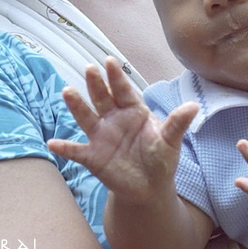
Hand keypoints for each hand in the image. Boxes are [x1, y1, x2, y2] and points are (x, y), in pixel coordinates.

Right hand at [47, 56, 197, 203]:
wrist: (150, 187)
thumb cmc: (160, 158)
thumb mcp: (170, 140)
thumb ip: (177, 123)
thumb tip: (194, 106)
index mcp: (133, 111)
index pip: (123, 90)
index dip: (116, 77)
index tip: (109, 61)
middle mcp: (114, 119)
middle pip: (102, 98)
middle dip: (96, 84)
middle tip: (90, 68)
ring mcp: (101, 136)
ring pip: (86, 117)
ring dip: (76, 106)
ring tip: (68, 92)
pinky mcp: (92, 156)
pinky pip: (76, 150)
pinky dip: (65, 148)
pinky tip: (53, 143)